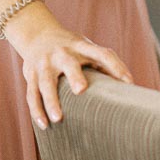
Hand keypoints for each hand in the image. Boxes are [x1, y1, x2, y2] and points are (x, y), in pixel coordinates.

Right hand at [5, 8, 133, 127]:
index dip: (116, 66)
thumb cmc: (71, 47)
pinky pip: (32, 94)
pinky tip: (44, 125)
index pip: (102, 53)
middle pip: (68, 64)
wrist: (37, 33)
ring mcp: (44, 63)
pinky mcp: (30, 74)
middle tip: (81, 90)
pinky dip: (37, 110)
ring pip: (45, 83)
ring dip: (51, 101)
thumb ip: (104, 63)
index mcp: (81, 46)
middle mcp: (62, 53)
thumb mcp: (87, 48)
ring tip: (58, 119)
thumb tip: (127, 85)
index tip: (128, 83)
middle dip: (74, 76)